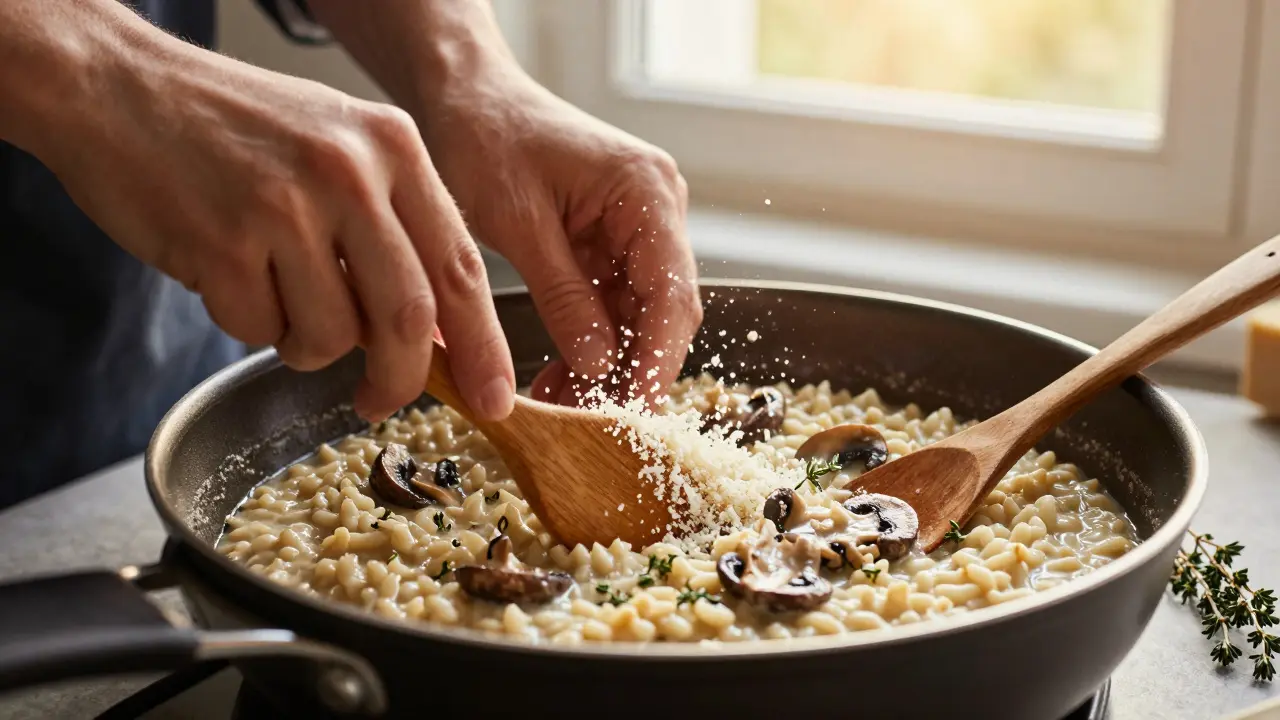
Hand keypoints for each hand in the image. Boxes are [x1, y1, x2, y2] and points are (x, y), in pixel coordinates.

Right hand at [34, 26, 514, 421]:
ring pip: (332, 335)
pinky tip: (228, 272)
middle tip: (380, 399)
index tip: (495, 398)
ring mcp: (285, 208)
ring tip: (275, 295)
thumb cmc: (237, 126)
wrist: (118, 86)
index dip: (483, 346)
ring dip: (306, 344)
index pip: (462, 267)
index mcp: (393, 147)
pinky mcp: (223, 245)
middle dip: (401, 377)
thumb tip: (440, 331)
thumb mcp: (341, 145)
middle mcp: (349, 173)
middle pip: (409, 318)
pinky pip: (260, 331)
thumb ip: (397, 224)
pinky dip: (250, 323)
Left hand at [418, 66, 702, 405]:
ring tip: (563, 410)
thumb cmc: (488, 136)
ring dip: (606, 367)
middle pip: (665, 311)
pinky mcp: (613, 242)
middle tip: (594, 427)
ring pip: (639, 317)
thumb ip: (563, 295)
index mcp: (646, 191)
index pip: (672, 293)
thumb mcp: (518, 222)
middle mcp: (656, 209)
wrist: (469, 96)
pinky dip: (588, 344)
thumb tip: (598, 365)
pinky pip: (612, 306)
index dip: (657, 362)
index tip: (634, 416)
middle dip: (631, 372)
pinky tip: (559, 381)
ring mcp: (638, 227)